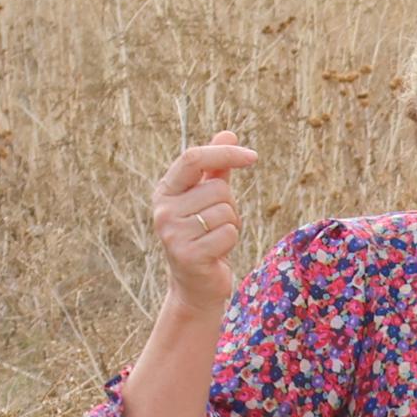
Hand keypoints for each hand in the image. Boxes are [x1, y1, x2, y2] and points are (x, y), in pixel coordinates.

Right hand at [151, 132, 253, 306]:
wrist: (195, 284)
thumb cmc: (203, 235)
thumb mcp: (206, 198)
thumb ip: (216, 167)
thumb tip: (228, 132)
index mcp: (165, 190)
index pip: (193, 158)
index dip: (224, 153)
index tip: (252, 156)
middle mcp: (164, 209)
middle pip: (219, 189)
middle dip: (229, 205)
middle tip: (216, 224)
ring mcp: (173, 233)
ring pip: (226, 212)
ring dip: (231, 226)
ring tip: (215, 239)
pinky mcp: (188, 254)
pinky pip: (228, 233)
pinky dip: (231, 242)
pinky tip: (216, 253)